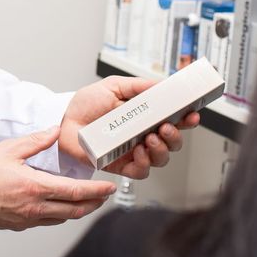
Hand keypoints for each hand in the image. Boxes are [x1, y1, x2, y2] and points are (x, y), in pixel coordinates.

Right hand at [0, 126, 116, 230]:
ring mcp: (27, 219)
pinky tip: (60, 207)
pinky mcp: (19, 225)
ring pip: (63, 218)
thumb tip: (55, 131)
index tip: (109, 188)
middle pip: (75, 210)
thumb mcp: (8, 149)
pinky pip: (48, 221)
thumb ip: (36, 141)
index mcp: (35, 187)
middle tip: (105, 196)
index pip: (76, 192)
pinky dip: (61, 214)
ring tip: (88, 201)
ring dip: (79, 210)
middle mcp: (35, 207)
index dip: (97, 191)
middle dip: (94, 203)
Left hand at [59, 76, 199, 178]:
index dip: (187, 118)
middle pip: (173, 142)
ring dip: (161, 150)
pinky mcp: (121, 165)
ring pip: (161, 159)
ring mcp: (134, 152)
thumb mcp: (113, 86)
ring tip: (150, 139)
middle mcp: (143, 135)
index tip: (192, 113)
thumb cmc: (86, 105)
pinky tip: (137, 153)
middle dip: (175, 136)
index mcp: (145, 116)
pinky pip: (141, 172)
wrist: (64, 121)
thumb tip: (162, 84)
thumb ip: (138, 86)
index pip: (174, 119)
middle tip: (166, 128)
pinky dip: (143, 164)